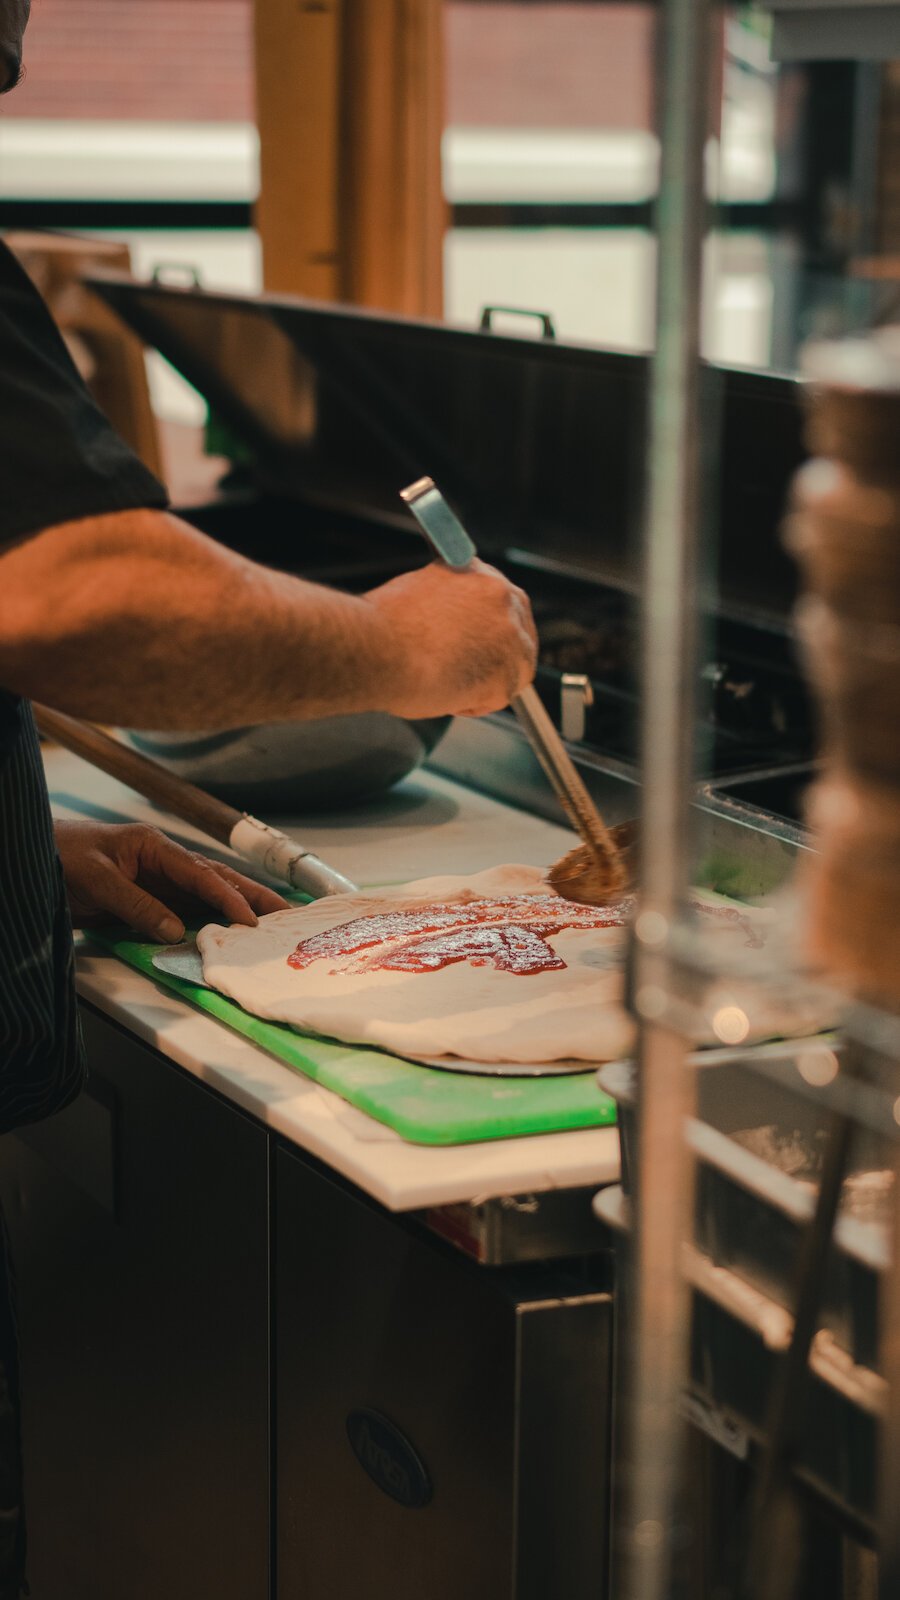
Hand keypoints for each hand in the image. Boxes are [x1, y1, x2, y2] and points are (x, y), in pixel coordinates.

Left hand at [55, 820, 288, 942]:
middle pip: (218, 879)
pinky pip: (189, 911)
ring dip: (240, 908)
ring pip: (209, 895)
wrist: (36, 857)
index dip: (227, 897)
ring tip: (273, 924)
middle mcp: (165, 862)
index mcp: (155, 847)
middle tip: (288, 914)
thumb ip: (135, 904)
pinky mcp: (153, 899)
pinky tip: (233, 933)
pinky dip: (214, 920)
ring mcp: (161, 881)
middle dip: (253, 896)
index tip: (249, 920)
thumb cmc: (62, 856)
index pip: (201, 873)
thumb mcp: (95, 878)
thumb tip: (174, 930)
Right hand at [363, 560, 537, 718]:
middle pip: (519, 634)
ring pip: (512, 669)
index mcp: (480, 573)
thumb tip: (456, 623)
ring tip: (446, 683)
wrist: (377, 648)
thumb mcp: (422, 592)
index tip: (479, 643)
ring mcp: (510, 635)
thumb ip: (451, 604)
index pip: (502, 602)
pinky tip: (445, 695)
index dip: (489, 629)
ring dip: (485, 682)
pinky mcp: (509, 673)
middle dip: (499, 656)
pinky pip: (498, 697)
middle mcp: (502, 597)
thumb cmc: (384, 627)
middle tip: (470, 672)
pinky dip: (474, 704)